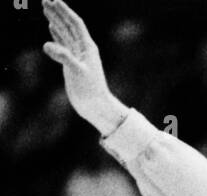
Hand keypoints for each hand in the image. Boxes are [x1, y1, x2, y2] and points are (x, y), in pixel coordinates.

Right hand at [42, 0, 125, 134]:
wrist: (95, 107)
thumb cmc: (90, 91)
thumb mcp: (77, 72)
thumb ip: (63, 57)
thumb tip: (46, 45)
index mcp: (87, 47)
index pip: (75, 24)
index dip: (65, 12)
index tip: (54, 1)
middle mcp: (82, 49)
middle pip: (68, 26)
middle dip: (57, 13)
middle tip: (45, 1)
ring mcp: (77, 56)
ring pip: (65, 34)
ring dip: (56, 21)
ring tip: (45, 10)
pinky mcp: (71, 64)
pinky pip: (63, 45)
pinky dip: (57, 35)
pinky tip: (51, 28)